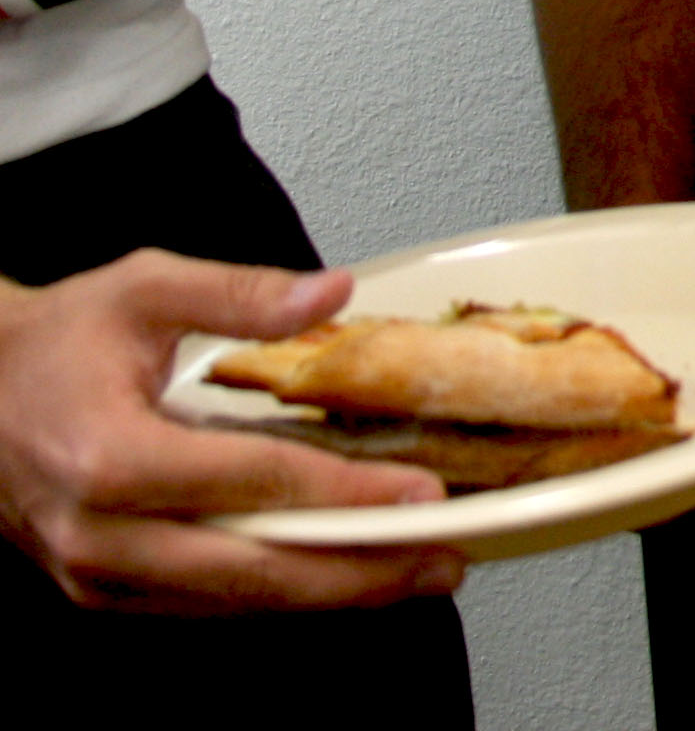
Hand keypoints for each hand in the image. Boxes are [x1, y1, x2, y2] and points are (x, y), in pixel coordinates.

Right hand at [0, 251, 466, 611]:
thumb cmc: (55, 342)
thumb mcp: (143, 288)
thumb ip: (241, 292)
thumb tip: (334, 292)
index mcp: (107, 455)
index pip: (251, 483)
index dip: (344, 493)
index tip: (420, 494)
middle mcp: (99, 533)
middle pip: (248, 571)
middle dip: (356, 572)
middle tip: (442, 560)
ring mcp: (96, 574)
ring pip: (230, 601)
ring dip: (328, 594)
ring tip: (414, 573)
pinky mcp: (103, 589)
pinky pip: (204, 603)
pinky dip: (278, 594)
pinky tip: (339, 576)